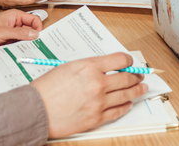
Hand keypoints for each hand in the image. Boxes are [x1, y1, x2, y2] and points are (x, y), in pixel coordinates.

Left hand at [0, 9, 42, 50]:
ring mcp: (12, 34)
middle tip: (36, 47)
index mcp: (15, 16)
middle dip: (33, 39)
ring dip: (26, 45)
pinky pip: (19, 46)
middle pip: (31, 31)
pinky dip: (20, 50)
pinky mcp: (8, 42)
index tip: (40, 38)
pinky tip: (20, 54)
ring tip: (27, 52)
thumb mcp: (3, 32)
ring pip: (25, 40)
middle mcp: (15, 24)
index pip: (34, 20)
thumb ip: (20, 33)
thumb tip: (35, 34)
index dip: (38, 28)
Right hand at [31, 53, 147, 137]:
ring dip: (137, 91)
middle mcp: (97, 83)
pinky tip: (128, 104)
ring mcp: (99, 102)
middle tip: (139, 76)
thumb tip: (105, 68)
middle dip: (136, 76)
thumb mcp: (69, 67)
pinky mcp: (97, 118)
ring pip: (127, 95)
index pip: (120, 60)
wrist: (36, 109)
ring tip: (142, 88)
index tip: (130, 63)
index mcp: (90, 67)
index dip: (129, 61)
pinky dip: (125, 106)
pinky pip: (118, 111)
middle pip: (127, 78)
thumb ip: (89, 67)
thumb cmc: (47, 88)